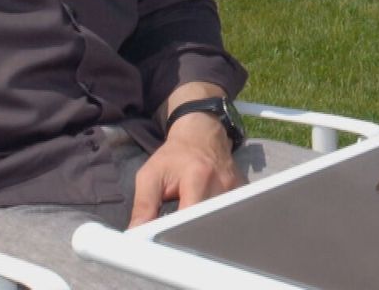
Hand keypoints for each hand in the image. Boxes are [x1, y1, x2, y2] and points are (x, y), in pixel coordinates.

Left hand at [128, 112, 237, 226]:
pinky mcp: (242, 191)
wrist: (201, 136)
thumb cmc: (173, 156)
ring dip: (203, 226)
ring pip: (219, 220)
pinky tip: (206, 216)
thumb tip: (136, 233)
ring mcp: (235, 188)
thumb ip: (143, 206)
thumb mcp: (150, 175)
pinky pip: (229, 213)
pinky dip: (216, 219)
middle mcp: (221, 183)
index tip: (165, 241)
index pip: (190, 215)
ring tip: (190, 225)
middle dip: (190, 233)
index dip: (177, 232)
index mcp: (197, 176)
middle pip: (207, 222)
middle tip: (176, 236)